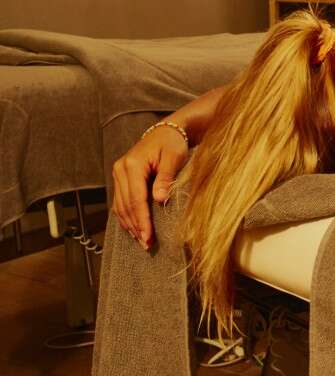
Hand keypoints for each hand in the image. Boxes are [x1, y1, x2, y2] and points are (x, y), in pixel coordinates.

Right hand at [111, 125, 189, 249]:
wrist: (167, 131)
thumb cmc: (173, 143)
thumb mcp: (174, 158)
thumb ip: (165, 178)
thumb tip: (159, 200)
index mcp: (132, 164)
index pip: (136, 198)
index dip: (142, 219)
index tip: (148, 236)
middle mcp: (120, 169)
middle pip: (126, 204)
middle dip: (136, 226)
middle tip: (146, 244)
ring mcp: (118, 174)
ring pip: (120, 205)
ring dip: (130, 224)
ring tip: (141, 241)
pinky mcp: (121, 178)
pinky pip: (121, 201)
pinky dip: (126, 216)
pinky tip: (133, 228)